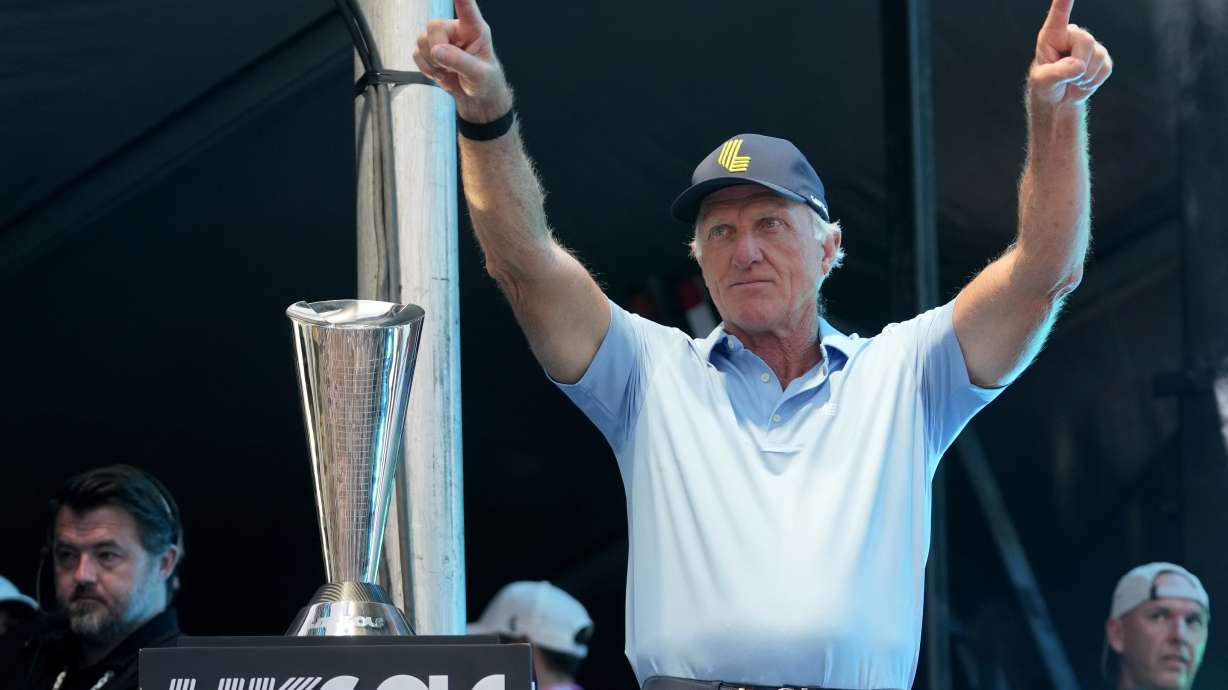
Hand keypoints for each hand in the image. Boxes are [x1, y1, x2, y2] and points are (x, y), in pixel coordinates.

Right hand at [412, 0, 512, 122]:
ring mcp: (441, 39)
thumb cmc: (484, 81)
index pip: (466, 7)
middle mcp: (456, 29)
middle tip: (449, 66)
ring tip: (448, 71)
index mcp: (474, 29)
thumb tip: (436, 50)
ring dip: (432, 62)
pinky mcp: (429, 51)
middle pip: (434, 26)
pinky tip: (440, 73)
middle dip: (437, 49)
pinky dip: (426, 68)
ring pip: (422, 40)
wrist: (475, 97)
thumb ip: (460, 61)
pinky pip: (416, 54)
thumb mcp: (479, 74)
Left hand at [1028, 0, 1111, 107]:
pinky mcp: (1102, 57)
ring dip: (1084, 76)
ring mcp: (1089, 45)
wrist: (1058, 101)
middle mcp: (1072, 35)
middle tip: (1066, 77)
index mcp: (1052, 35)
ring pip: (1098, 56)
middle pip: (1085, 42)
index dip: (1064, 1)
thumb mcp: (1043, 82)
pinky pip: (1105, 68)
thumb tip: (1078, 65)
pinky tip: (1083, 81)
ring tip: (1072, 80)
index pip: (1059, 14)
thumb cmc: (1045, 86)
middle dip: (1078, 65)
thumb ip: (1057, 72)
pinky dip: (1093, 81)